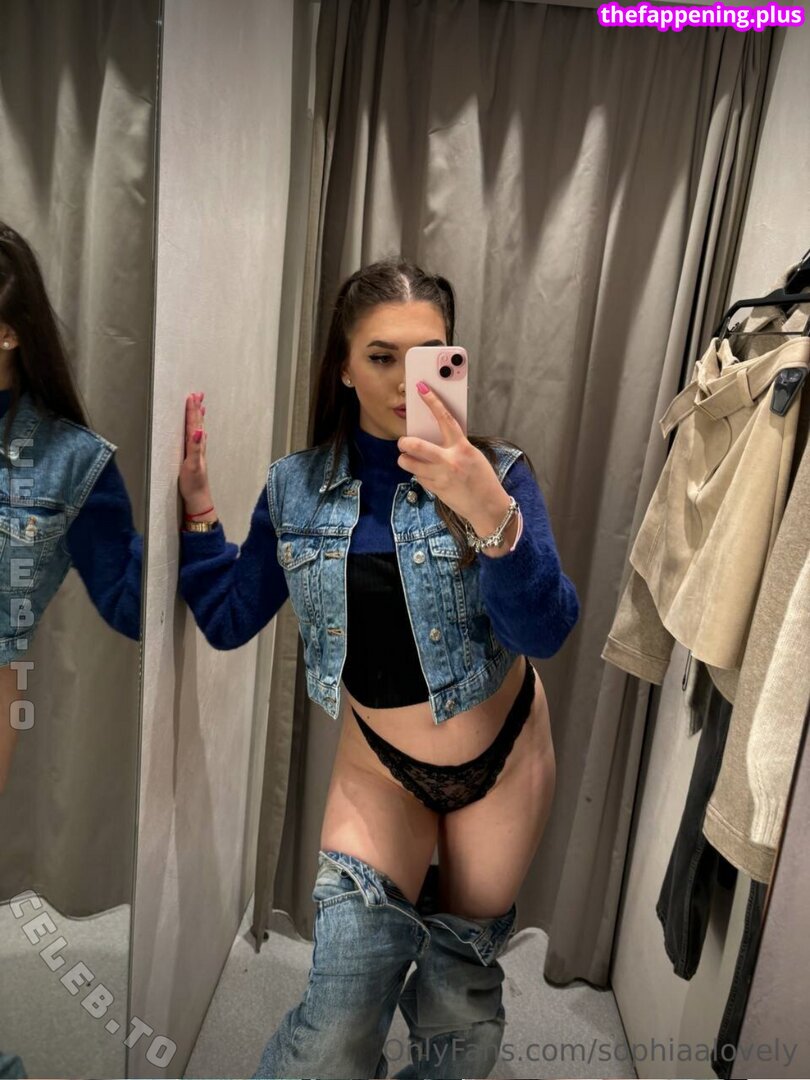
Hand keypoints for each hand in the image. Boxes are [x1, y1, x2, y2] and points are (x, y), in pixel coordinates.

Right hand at [179, 391, 213, 514]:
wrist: (198, 499)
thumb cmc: (193, 484)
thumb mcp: (192, 465)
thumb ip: (195, 448)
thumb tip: (199, 431)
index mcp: (196, 446)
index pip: (194, 424)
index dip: (192, 410)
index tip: (192, 396)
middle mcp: (199, 447)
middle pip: (198, 424)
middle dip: (197, 409)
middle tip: (198, 394)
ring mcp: (198, 453)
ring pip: (198, 430)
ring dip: (198, 417)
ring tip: (200, 406)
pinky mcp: (194, 458)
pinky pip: (196, 439)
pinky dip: (197, 430)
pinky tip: (198, 430)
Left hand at [397, 382, 502, 521]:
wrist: (487, 507)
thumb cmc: (482, 479)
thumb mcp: (472, 455)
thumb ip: (454, 445)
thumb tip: (434, 435)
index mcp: (462, 448)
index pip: (445, 419)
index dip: (433, 402)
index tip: (422, 389)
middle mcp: (449, 461)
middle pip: (415, 445)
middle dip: (404, 442)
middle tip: (403, 442)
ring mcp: (440, 477)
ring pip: (408, 463)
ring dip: (405, 459)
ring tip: (410, 458)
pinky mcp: (434, 489)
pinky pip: (417, 476)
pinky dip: (417, 473)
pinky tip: (427, 473)